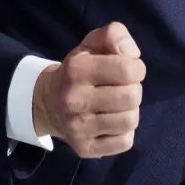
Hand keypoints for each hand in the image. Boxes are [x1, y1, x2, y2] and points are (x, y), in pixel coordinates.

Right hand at [32, 22, 146, 157]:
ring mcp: (78, 128)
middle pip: (132, 97)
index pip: (129, 70)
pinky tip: (111, 123)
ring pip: (130, 120)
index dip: (137, 68)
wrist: (47, 103)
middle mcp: (74, 100)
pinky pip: (125, 142)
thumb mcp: (91, 44)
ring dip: (130, 111)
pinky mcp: (84, 148)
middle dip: (133, 89)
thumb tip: (132, 54)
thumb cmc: (78, 69)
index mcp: (76, 70)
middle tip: (120, 88)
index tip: (128, 70)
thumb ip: (114, 35)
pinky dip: (124, 132)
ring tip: (116, 105)